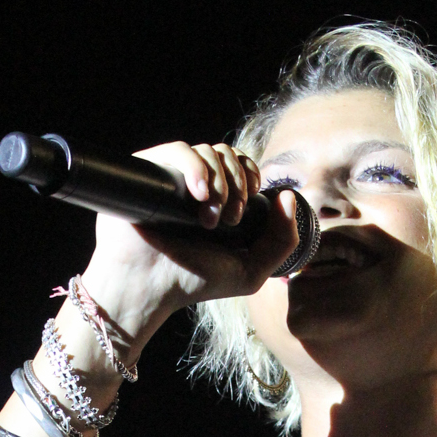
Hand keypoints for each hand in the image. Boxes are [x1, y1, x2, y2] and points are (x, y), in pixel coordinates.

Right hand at [80, 141, 300, 352]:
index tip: (253, 196)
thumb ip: (280, 242)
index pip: (239, 165)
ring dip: (219, 182)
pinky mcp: (150, 170)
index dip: (251, 174)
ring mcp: (172, 176)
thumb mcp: (250, 271)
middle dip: (238, 184)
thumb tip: (288, 197)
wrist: (149, 286)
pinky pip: (179, 150)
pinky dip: (196, 167)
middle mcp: (194, 184)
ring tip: (210, 219)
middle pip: (227, 155)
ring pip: (207, 151)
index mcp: (216, 199)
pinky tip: (198, 194)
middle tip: (233, 218)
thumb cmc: (193, 281)